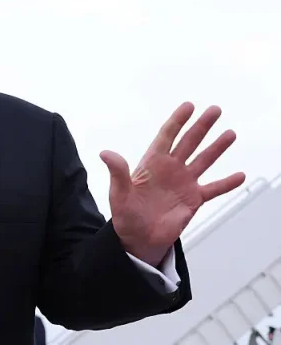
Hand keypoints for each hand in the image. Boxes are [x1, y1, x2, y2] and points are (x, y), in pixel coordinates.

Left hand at [100, 102, 245, 266]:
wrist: (138, 239)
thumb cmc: (126, 215)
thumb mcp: (118, 193)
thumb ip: (117, 172)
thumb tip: (105, 153)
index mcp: (151, 164)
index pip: (166, 136)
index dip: (177, 121)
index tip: (189, 106)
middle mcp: (170, 169)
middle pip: (189, 142)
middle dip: (201, 126)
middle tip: (215, 110)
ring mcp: (183, 183)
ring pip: (203, 160)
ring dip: (217, 148)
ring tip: (230, 134)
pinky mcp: (193, 200)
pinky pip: (213, 189)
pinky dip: (226, 183)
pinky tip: (240, 175)